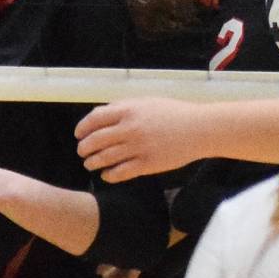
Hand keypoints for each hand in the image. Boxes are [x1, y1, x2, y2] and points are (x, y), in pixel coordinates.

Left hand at [76, 97, 208, 181]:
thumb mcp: (147, 102)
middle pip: (95, 140)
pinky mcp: (147, 164)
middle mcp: (130, 128)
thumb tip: (102, 115)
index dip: (82, 128)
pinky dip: (109, 175)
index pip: (95, 119)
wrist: (199, 128)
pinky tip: (107, 175)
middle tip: (82, 152)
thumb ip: (124, 107)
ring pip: (105, 158)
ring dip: (93, 162)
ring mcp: (138, 147)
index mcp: (129, 110)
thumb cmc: (174, 113)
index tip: (79, 134)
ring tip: (90, 164)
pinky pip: (120, 172)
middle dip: (84, 148)